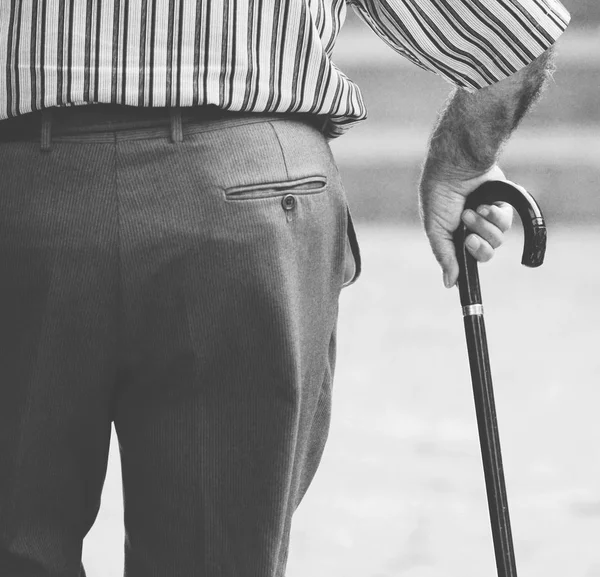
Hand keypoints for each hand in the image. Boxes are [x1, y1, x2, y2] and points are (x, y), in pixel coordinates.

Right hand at [419, 164, 512, 288]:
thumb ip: (444, 256)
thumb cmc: (439, 195)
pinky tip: (485, 205)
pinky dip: (496, 216)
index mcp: (453, 237)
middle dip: (478, 245)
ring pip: (497, 239)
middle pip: (486, 253)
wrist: (455, 167)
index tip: (466, 259)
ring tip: (473, 211)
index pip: (466, 260)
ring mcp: (487, 219)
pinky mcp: (501, 207)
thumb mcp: (435, 229)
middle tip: (469, 235)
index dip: (470, 262)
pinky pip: (506, 222)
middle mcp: (471, 230)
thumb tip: (448, 284)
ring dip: (484, 227)